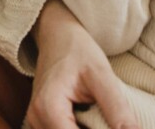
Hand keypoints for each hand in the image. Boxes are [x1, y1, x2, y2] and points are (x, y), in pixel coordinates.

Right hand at [26, 0, 137, 128]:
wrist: (58, 35)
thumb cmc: (77, 50)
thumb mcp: (102, 75)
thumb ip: (118, 110)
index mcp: (48, 108)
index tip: (119, 126)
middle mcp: (35, 119)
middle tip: (112, 121)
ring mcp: (35, 121)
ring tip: (104, 119)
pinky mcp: (42, 122)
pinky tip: (93, 123)